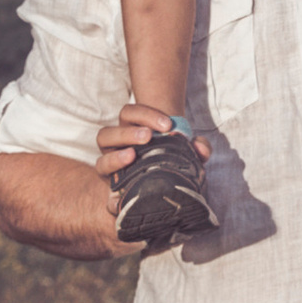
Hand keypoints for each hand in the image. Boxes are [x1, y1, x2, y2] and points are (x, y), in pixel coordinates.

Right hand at [97, 101, 211, 180]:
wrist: (166, 188)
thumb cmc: (173, 161)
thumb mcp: (188, 153)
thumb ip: (198, 148)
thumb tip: (200, 148)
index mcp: (131, 130)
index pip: (129, 114)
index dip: (146, 114)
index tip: (168, 124)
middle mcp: (116, 146)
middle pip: (107, 133)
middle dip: (127, 132)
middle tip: (148, 136)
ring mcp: (111, 165)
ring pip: (101, 159)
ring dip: (115, 156)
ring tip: (132, 155)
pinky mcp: (112, 186)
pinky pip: (105, 184)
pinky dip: (112, 185)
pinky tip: (125, 188)